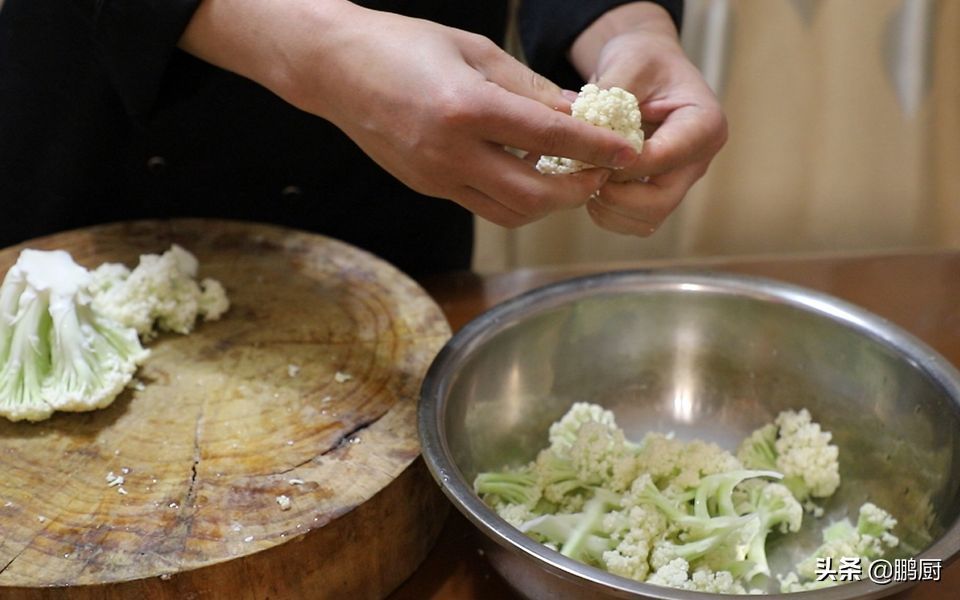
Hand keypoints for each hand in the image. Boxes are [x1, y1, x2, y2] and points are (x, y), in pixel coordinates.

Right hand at [181, 0, 640, 226]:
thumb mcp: (473, 49)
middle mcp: (451, 153)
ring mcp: (436, 178)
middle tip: (600, 173)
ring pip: (509, 212)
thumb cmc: (403, 45)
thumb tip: (577, 111)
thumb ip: (527, 87)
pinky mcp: (427, 188)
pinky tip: (528, 175)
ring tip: (568, 178)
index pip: (548, 138)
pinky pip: (483, 205)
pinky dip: (515, 197)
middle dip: (576, 191)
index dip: (594, 148)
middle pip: (533, 197)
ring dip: (547, 203)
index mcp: (466, 108)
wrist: (334, 70)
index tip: (627, 152)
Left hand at [569, 3, 727, 235]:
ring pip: (648, 219)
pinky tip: (591, 188)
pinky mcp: (661, 195)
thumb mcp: (628, 62)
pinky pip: (636, 222)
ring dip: (610, 209)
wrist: (645, 71)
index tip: (595, 155)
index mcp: (704, 124)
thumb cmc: (642, 62)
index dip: (625, 162)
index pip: (666, 156)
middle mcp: (698, 160)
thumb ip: (611, 94)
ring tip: (586, 180)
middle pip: (661, 201)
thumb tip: (586, 127)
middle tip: (586, 173)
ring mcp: (680, 181)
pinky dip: (609, 214)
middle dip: (616, 194)